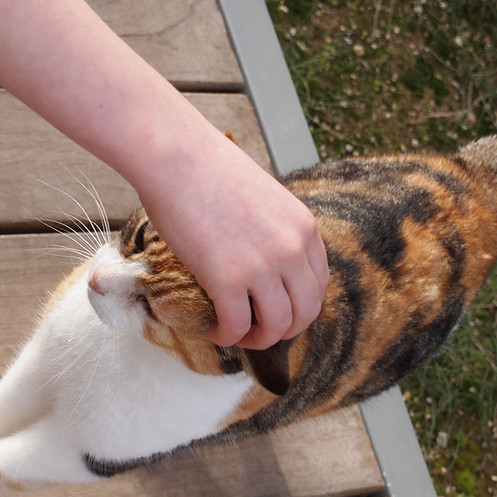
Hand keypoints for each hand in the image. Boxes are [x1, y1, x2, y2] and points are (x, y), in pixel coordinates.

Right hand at [137, 120, 328, 349]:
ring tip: (237, 335)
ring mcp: (262, 265)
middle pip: (306, 312)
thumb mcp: (265, 199)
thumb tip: (266, 262)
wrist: (176, 156)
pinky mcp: (227, 278)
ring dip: (258, 340)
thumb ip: (275, 231)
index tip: (279, 311)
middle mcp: (291, 249)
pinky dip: (228, 337)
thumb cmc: (209, 170)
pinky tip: (214, 332)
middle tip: (261, 332)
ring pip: (276, 326)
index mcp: (304, 228)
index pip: (319, 284)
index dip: (300, 307)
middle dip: (285, 330)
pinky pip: (237, 325)